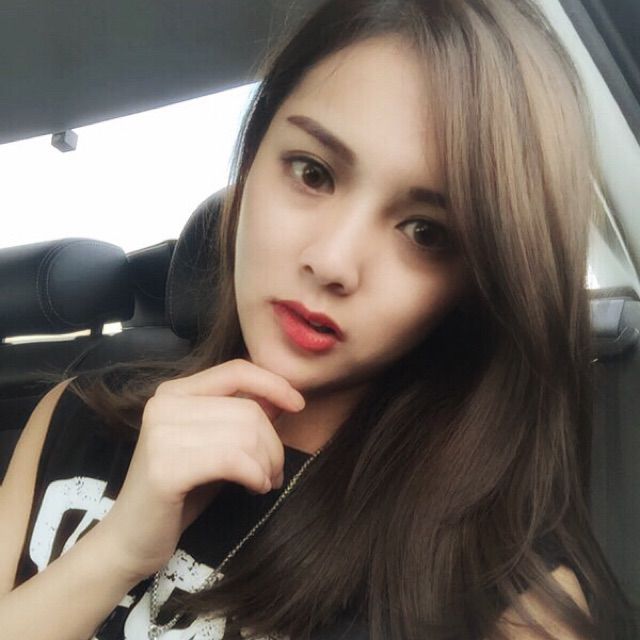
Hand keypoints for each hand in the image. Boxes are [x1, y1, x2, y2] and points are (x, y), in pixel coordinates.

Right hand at [98, 358, 305, 580]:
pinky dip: (255, 475)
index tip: (299, 405)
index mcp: (174, 392)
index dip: (274, 384)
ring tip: (264, 482)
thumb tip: (283, 396)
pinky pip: (233, 459)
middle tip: (274, 472)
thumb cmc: (181, 492)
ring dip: (267, 463)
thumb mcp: (217, 446)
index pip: (235, 371)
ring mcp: (161, 434)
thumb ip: (241, 417)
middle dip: (274, 444)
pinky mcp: (165, 467)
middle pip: (247, 409)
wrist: (131, 540)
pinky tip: (254, 488)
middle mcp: (164, 405)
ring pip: (245, 434)